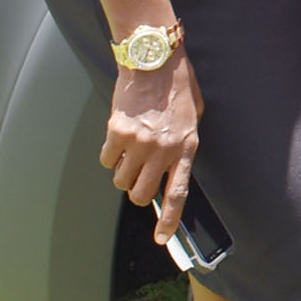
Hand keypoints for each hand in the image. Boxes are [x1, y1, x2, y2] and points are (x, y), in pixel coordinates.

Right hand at [103, 51, 202, 243]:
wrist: (155, 61)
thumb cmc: (178, 86)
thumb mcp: (193, 118)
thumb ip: (184, 145)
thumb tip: (171, 170)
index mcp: (187, 146)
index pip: (178, 192)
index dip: (169, 220)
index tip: (161, 239)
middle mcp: (163, 149)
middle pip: (141, 194)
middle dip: (138, 191)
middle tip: (139, 174)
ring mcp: (139, 143)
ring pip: (121, 181)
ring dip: (123, 172)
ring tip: (132, 149)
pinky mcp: (117, 133)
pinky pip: (106, 160)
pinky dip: (110, 154)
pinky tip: (120, 136)